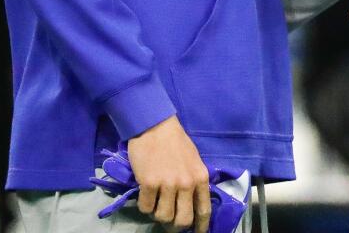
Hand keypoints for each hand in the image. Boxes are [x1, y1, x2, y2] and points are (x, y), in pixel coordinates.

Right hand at [128, 115, 211, 232]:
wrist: (154, 125)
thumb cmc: (175, 141)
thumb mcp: (194, 160)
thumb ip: (195, 181)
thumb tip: (192, 203)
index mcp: (200, 178)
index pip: (204, 210)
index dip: (201, 227)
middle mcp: (186, 183)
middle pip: (183, 220)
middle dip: (176, 225)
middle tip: (169, 219)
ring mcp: (168, 184)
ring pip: (163, 217)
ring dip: (158, 213)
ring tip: (156, 202)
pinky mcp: (149, 183)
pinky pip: (146, 208)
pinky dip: (144, 205)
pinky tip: (145, 194)